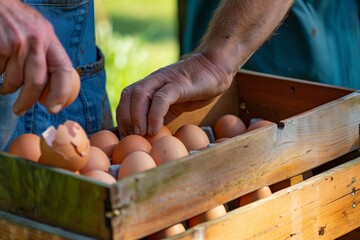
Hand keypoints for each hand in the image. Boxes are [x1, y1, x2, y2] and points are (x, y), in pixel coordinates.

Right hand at [0, 0, 73, 114]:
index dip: (61, 93)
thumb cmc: (16, 20)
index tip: (54, 107)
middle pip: (37, 83)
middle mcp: (36, 41)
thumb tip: (51, 87)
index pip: (64, 71)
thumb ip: (46, 54)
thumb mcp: (38, 31)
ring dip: (9, 89)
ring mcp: (17, 44)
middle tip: (20, 110)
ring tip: (5, 86)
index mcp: (50, 39)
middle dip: (28, 101)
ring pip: (15, 81)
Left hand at [116, 52, 233, 136]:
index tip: (126, 136)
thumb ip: (163, 114)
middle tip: (131, 137)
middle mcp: (154, 80)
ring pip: (140, 94)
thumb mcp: (176, 104)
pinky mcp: (179, 83)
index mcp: (151, 85)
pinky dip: (154, 115)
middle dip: (125, 117)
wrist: (216, 67)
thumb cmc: (197, 88)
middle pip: (129, 95)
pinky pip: (161, 98)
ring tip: (141, 134)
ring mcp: (166, 80)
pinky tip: (155, 129)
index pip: (127, 98)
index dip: (123, 117)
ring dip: (137, 117)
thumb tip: (151, 135)